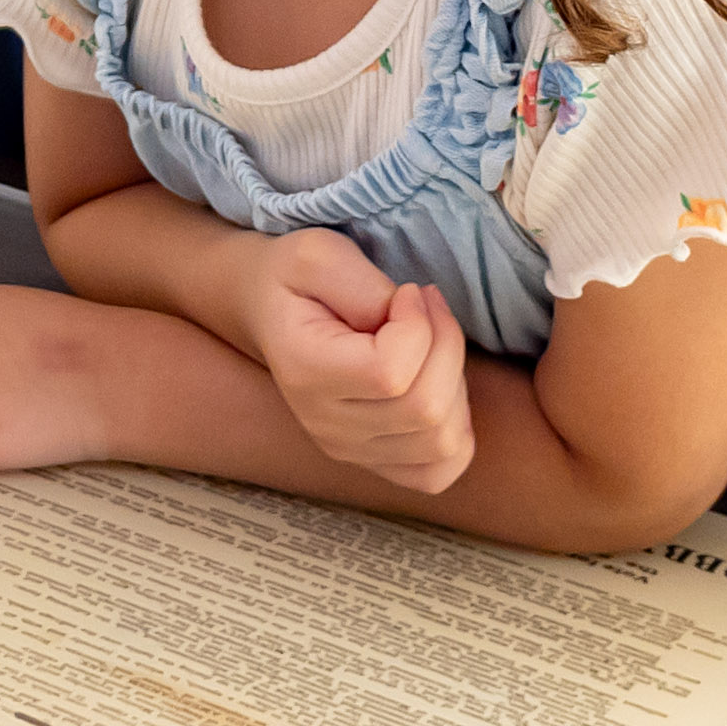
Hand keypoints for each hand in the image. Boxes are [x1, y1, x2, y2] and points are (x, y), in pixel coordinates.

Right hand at [235, 229, 472, 494]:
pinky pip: (439, 472)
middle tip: (427, 307)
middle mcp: (324, 425)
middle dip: (446, 346)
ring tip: (432, 343)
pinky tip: (440, 388)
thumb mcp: (316, 253)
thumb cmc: (296, 279)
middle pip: (425, 409)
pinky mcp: (371, 461)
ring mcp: (348, 450)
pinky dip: (456, 433)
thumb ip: (358, 281)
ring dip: (455, 383)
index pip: (391, 373)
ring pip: (442, 441)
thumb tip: (402, 316)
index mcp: (306, 373)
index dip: (420, 325)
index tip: (409, 292)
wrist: (270, 310)